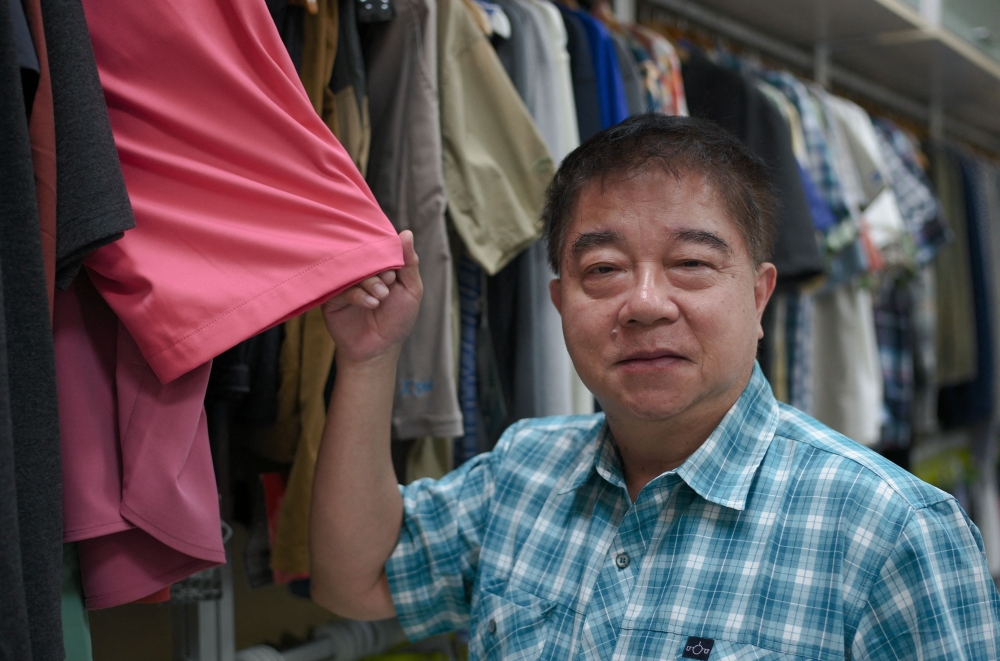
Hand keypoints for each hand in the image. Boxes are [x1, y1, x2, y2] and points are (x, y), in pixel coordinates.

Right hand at [321, 230, 421, 364]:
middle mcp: (362, 271)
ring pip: (352, 269)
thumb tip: (406, 233)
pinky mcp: (332, 295)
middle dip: (378, 269)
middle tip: (388, 283)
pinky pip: (340, 286)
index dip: (386, 254)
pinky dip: (357, 294)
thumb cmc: (397, 320)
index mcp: (380, 265)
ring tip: (380, 297)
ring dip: (369, 282)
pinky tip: (370, 304)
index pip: (380, 246)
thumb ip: (409, 262)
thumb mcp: (411, 290)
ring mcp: (346, 282)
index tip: (394, 273)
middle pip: (364, 255)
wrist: (378, 350)